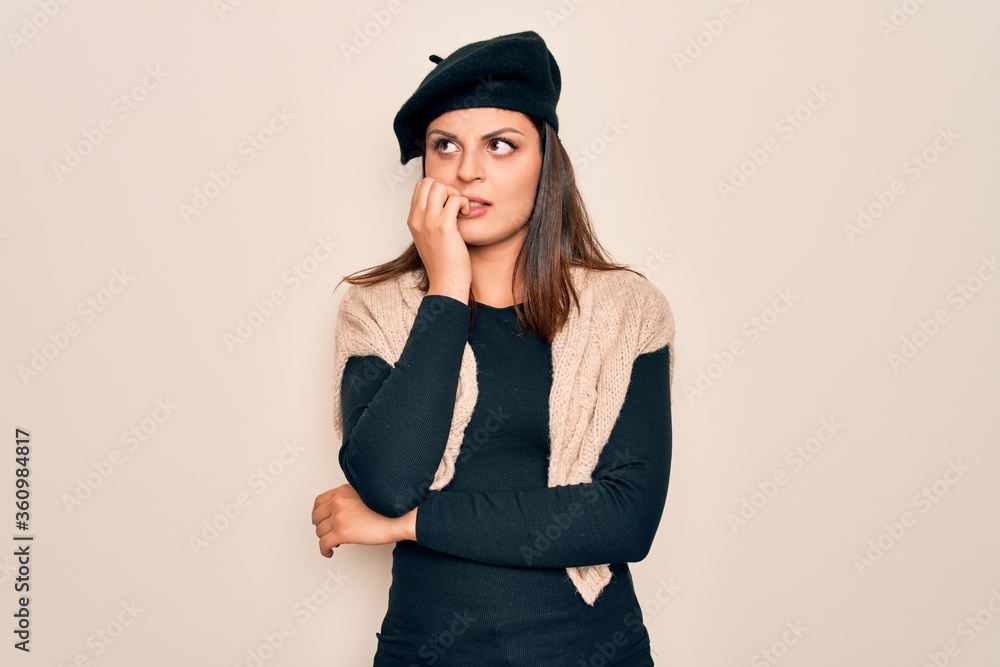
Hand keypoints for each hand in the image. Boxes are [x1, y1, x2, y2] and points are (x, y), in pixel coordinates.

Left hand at [311, 484, 416, 557]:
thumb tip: (345, 508)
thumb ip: (351, 497)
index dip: (318, 512)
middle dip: (321, 526)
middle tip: (327, 531)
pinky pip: (323, 544)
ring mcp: (338, 517)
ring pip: (320, 531)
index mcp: (342, 491)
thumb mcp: (367, 493)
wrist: (399, 517)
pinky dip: (324, 550)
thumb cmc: (389, 508)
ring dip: (325, 538)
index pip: (319, 501)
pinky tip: (329, 552)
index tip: (321, 518)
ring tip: (334, 542)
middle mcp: (337, 502)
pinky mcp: (342, 533)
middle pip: (317, 517)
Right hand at [407, 176, 471, 301]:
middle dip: (446, 187)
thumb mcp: (428, 238)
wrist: (446, 282)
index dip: (437, 188)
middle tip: (455, 204)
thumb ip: (429, 220)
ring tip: (460, 210)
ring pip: (440, 186)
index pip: (420, 187)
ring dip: (454, 194)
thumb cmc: (442, 263)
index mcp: (413, 220)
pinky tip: (466, 215)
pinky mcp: (444, 227)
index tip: (448, 203)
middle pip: (428, 182)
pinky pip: (455, 199)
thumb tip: (442, 204)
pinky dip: (463, 203)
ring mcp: (429, 222)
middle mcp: (417, 219)